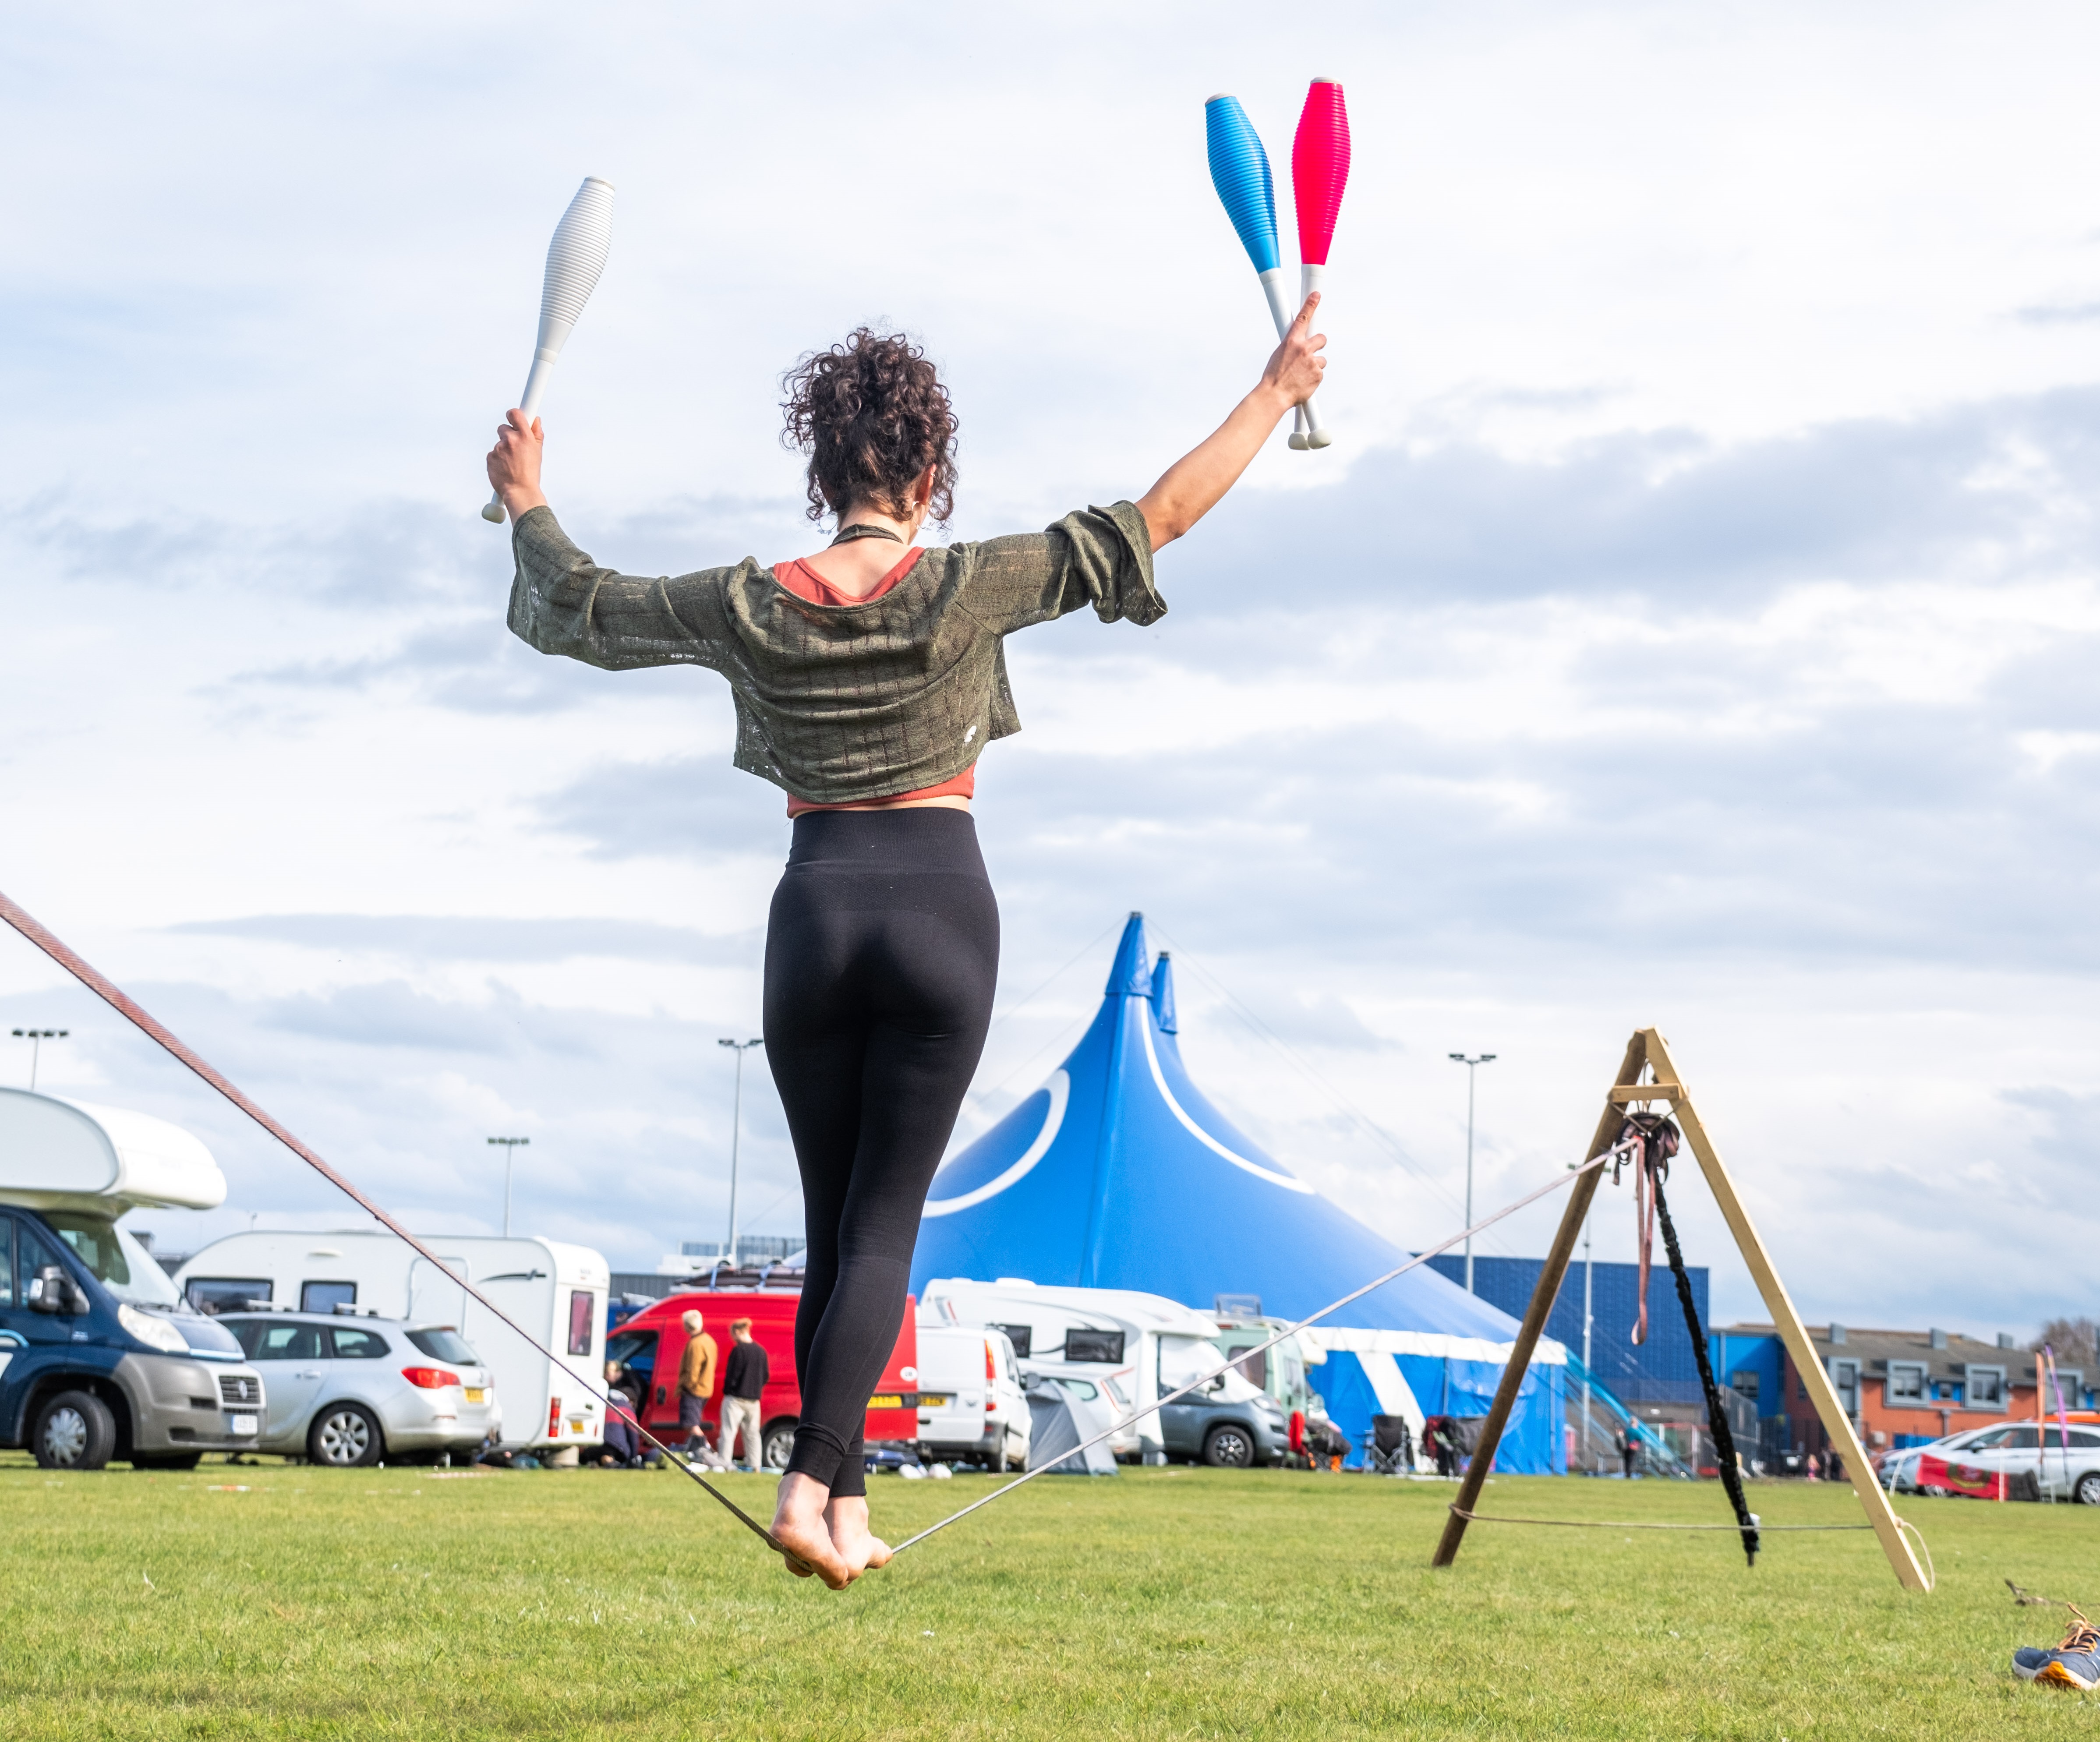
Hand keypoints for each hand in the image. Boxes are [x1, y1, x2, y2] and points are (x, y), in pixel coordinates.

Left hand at [487, 409, 547, 519]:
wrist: (520, 492)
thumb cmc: (530, 473)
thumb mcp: (538, 452)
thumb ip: (536, 433)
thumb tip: (536, 420)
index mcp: (525, 437)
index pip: (514, 413)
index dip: (513, 415)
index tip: (513, 418)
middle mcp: (511, 440)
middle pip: (503, 427)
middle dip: (508, 435)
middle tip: (515, 448)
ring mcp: (499, 448)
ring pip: (498, 443)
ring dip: (503, 450)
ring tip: (511, 463)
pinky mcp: (490, 457)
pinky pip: (492, 453)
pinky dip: (497, 459)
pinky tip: (505, 468)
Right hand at [1260, 293, 1326, 408]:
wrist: (1274, 395)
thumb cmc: (1273, 377)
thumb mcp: (1278, 355)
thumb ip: (1290, 347)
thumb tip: (1295, 346)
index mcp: (1291, 342)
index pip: (1303, 318)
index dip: (1310, 305)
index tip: (1316, 295)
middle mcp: (1303, 349)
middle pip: (1321, 338)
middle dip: (1318, 344)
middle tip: (1310, 352)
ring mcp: (1312, 361)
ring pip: (1321, 359)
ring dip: (1314, 365)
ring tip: (1301, 374)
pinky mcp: (1318, 373)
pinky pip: (1320, 372)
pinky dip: (1314, 377)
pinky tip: (1304, 382)